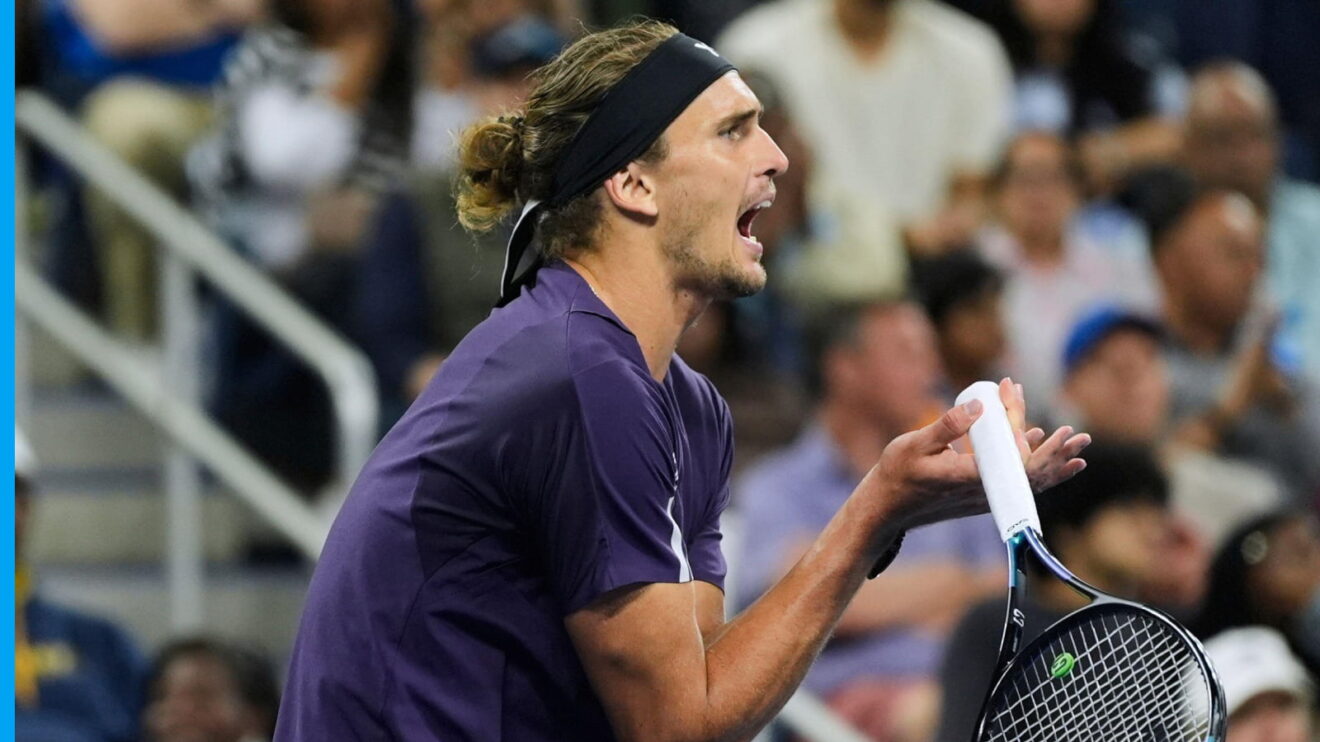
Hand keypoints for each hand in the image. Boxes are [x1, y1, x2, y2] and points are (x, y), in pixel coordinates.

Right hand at [868, 379, 1088, 530]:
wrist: (886, 508)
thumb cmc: (897, 474)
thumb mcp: (916, 443)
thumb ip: (948, 425)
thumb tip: (979, 406)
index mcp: (970, 478)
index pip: (1016, 463)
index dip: (1038, 444)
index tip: (1053, 427)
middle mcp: (983, 492)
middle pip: (1031, 474)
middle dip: (1057, 453)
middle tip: (1080, 436)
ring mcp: (983, 497)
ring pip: (1026, 481)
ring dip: (1051, 462)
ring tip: (1075, 447)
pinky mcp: (980, 496)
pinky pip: (1014, 483)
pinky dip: (1034, 469)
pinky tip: (1042, 452)